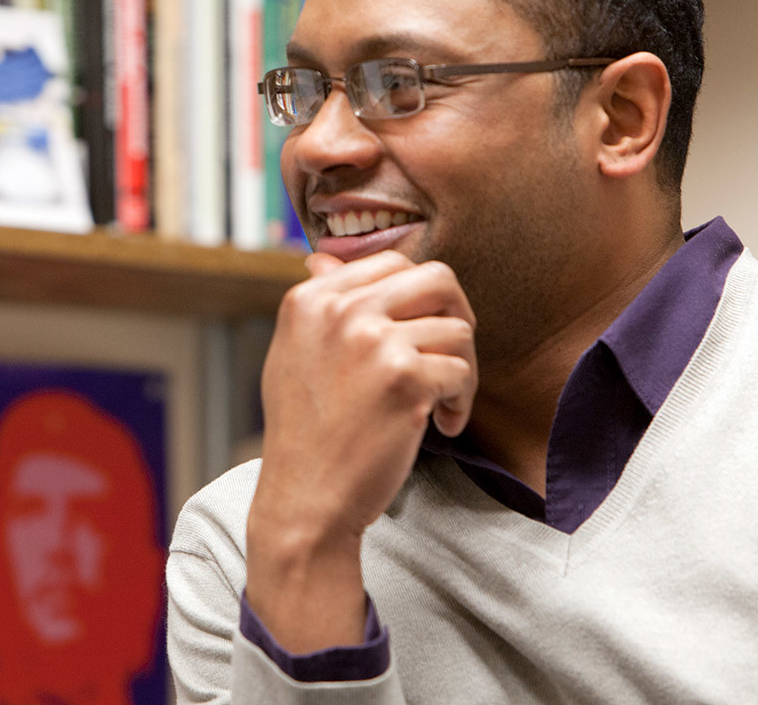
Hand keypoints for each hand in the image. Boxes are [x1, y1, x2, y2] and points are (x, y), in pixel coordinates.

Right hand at [245, 249, 476, 651]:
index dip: (417, 299)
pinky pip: (462, 371)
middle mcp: (341, 310)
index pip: (391, 263)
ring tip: (441, 403)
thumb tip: (322, 256)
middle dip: (455, 314)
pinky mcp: (406, 378)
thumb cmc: (305, 433)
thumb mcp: (295, 355)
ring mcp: (374, 341)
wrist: (305, 500)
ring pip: (458, 328)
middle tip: (450, 354)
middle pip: (436, 277)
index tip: (416, 334)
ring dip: (460, 368)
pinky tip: (440, 425)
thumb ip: (320, 305)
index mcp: (311, 299)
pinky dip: (460, 402)